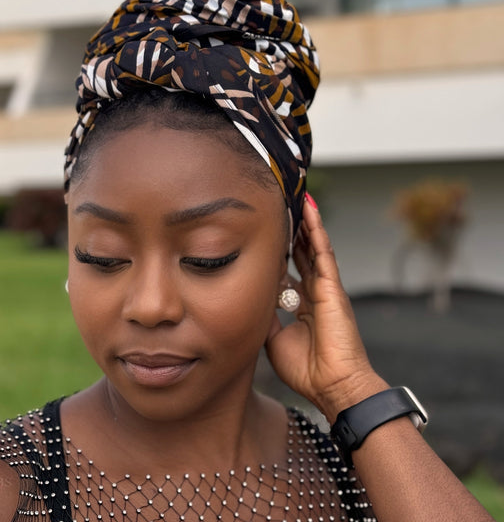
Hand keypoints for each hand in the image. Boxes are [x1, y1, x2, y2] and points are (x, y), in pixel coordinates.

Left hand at [265, 196, 387, 422]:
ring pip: (312, 246)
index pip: (287, 270)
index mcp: (301, 305)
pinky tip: (308, 209)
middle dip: (290, 232)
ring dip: (303, 222)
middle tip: (279, 208)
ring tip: (293, 198)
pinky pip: (323, 251)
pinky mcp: (333, 286)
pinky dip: (316, 229)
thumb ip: (264, 315)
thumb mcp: (273, 338)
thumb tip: (251, 297)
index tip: (262, 236)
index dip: (276, 253)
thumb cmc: (306, 369)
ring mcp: (325, 287)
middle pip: (300, 253)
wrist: (333, 385)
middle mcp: (313, 292)